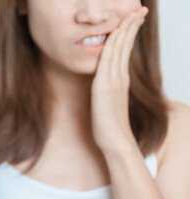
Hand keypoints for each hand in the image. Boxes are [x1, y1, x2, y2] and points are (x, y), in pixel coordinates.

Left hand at [91, 7, 148, 154]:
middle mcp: (119, 77)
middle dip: (131, 26)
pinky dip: (111, 46)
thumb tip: (105, 84)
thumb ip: (109, 89)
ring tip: (131, 14)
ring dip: (124, 30)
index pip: (125, 51)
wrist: (115, 140)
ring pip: (118, 50)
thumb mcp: (110, 102)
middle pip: (125, 46)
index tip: (134, 19)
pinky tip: (114, 34)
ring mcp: (113, 81)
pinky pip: (107, 62)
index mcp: (120, 79)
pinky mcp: (103, 87)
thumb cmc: (110, 124)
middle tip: (139, 10)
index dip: (129, 34)